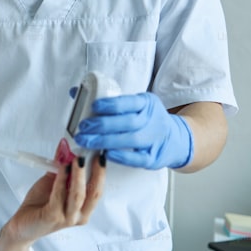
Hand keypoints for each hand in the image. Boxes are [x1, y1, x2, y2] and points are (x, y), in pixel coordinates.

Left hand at [4, 154, 105, 244]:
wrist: (22, 224)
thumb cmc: (40, 204)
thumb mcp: (53, 182)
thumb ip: (61, 167)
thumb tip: (66, 147)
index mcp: (83, 208)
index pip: (98, 189)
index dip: (101, 172)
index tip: (101, 154)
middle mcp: (79, 215)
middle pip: (93, 193)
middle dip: (96, 172)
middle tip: (95, 155)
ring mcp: (67, 218)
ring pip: (78, 195)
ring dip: (79, 175)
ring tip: (78, 159)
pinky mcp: (53, 217)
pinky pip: (59, 196)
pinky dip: (61, 180)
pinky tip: (62, 168)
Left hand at [74, 92, 193, 169]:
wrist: (175, 139)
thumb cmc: (146, 120)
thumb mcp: (135, 105)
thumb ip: (108, 101)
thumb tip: (76, 92)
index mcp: (146, 103)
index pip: (129, 102)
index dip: (111, 104)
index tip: (94, 106)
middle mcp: (152, 120)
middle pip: (127, 121)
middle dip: (102, 124)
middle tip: (83, 127)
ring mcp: (154, 140)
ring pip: (130, 139)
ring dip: (105, 140)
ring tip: (86, 141)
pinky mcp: (153, 158)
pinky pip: (137, 158)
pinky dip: (122, 157)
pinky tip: (106, 154)